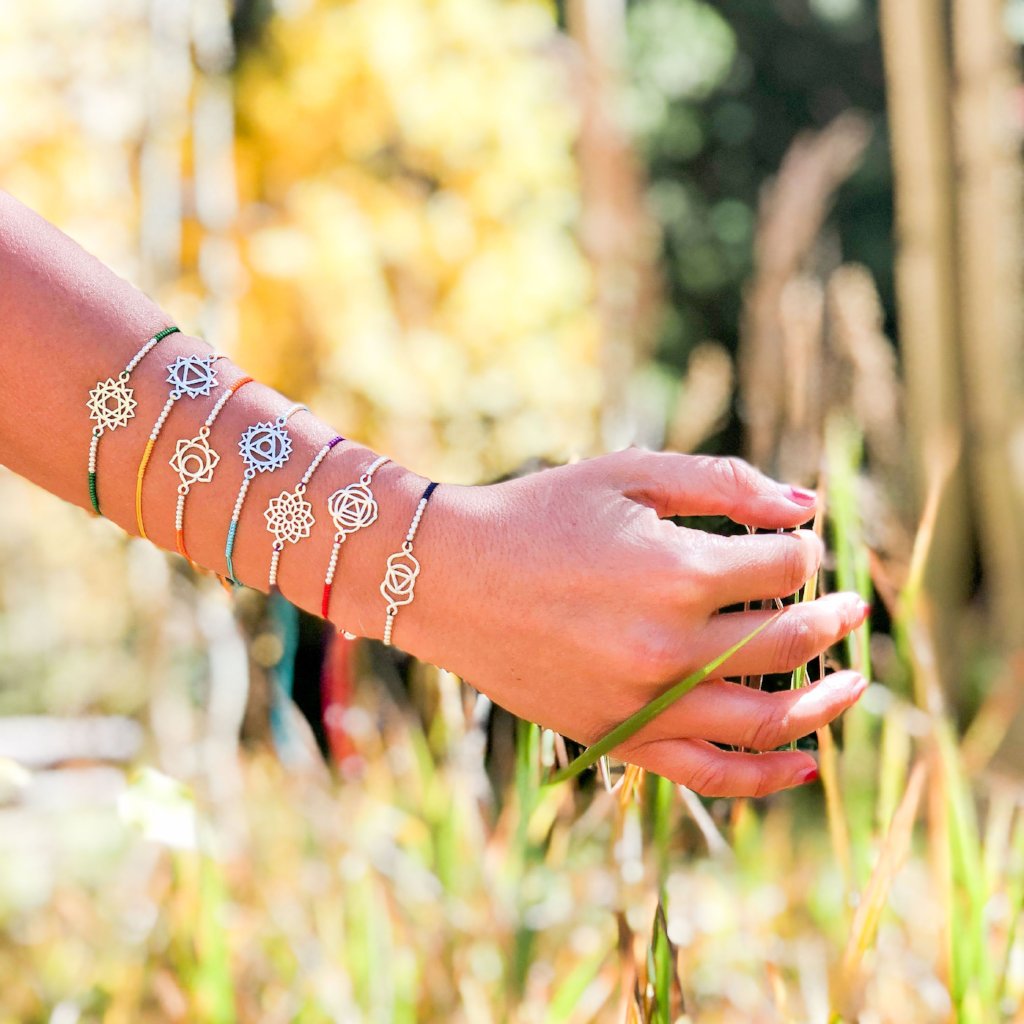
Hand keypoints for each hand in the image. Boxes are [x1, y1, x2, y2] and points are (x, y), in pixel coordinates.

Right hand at [411, 449, 868, 796]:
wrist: (450, 576)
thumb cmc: (538, 513)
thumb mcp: (629, 474)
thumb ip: (724, 483)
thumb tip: (807, 507)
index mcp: (677, 572)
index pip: (784, 569)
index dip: (802, 551)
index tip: (791, 544)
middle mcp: (670, 646)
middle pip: (789, 641)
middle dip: (831, 618)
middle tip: (851, 608)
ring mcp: (645, 701)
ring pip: (766, 718)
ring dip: (825, 703)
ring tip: (856, 685)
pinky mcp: (619, 735)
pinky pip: (708, 771)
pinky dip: (765, 774)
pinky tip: (806, 763)